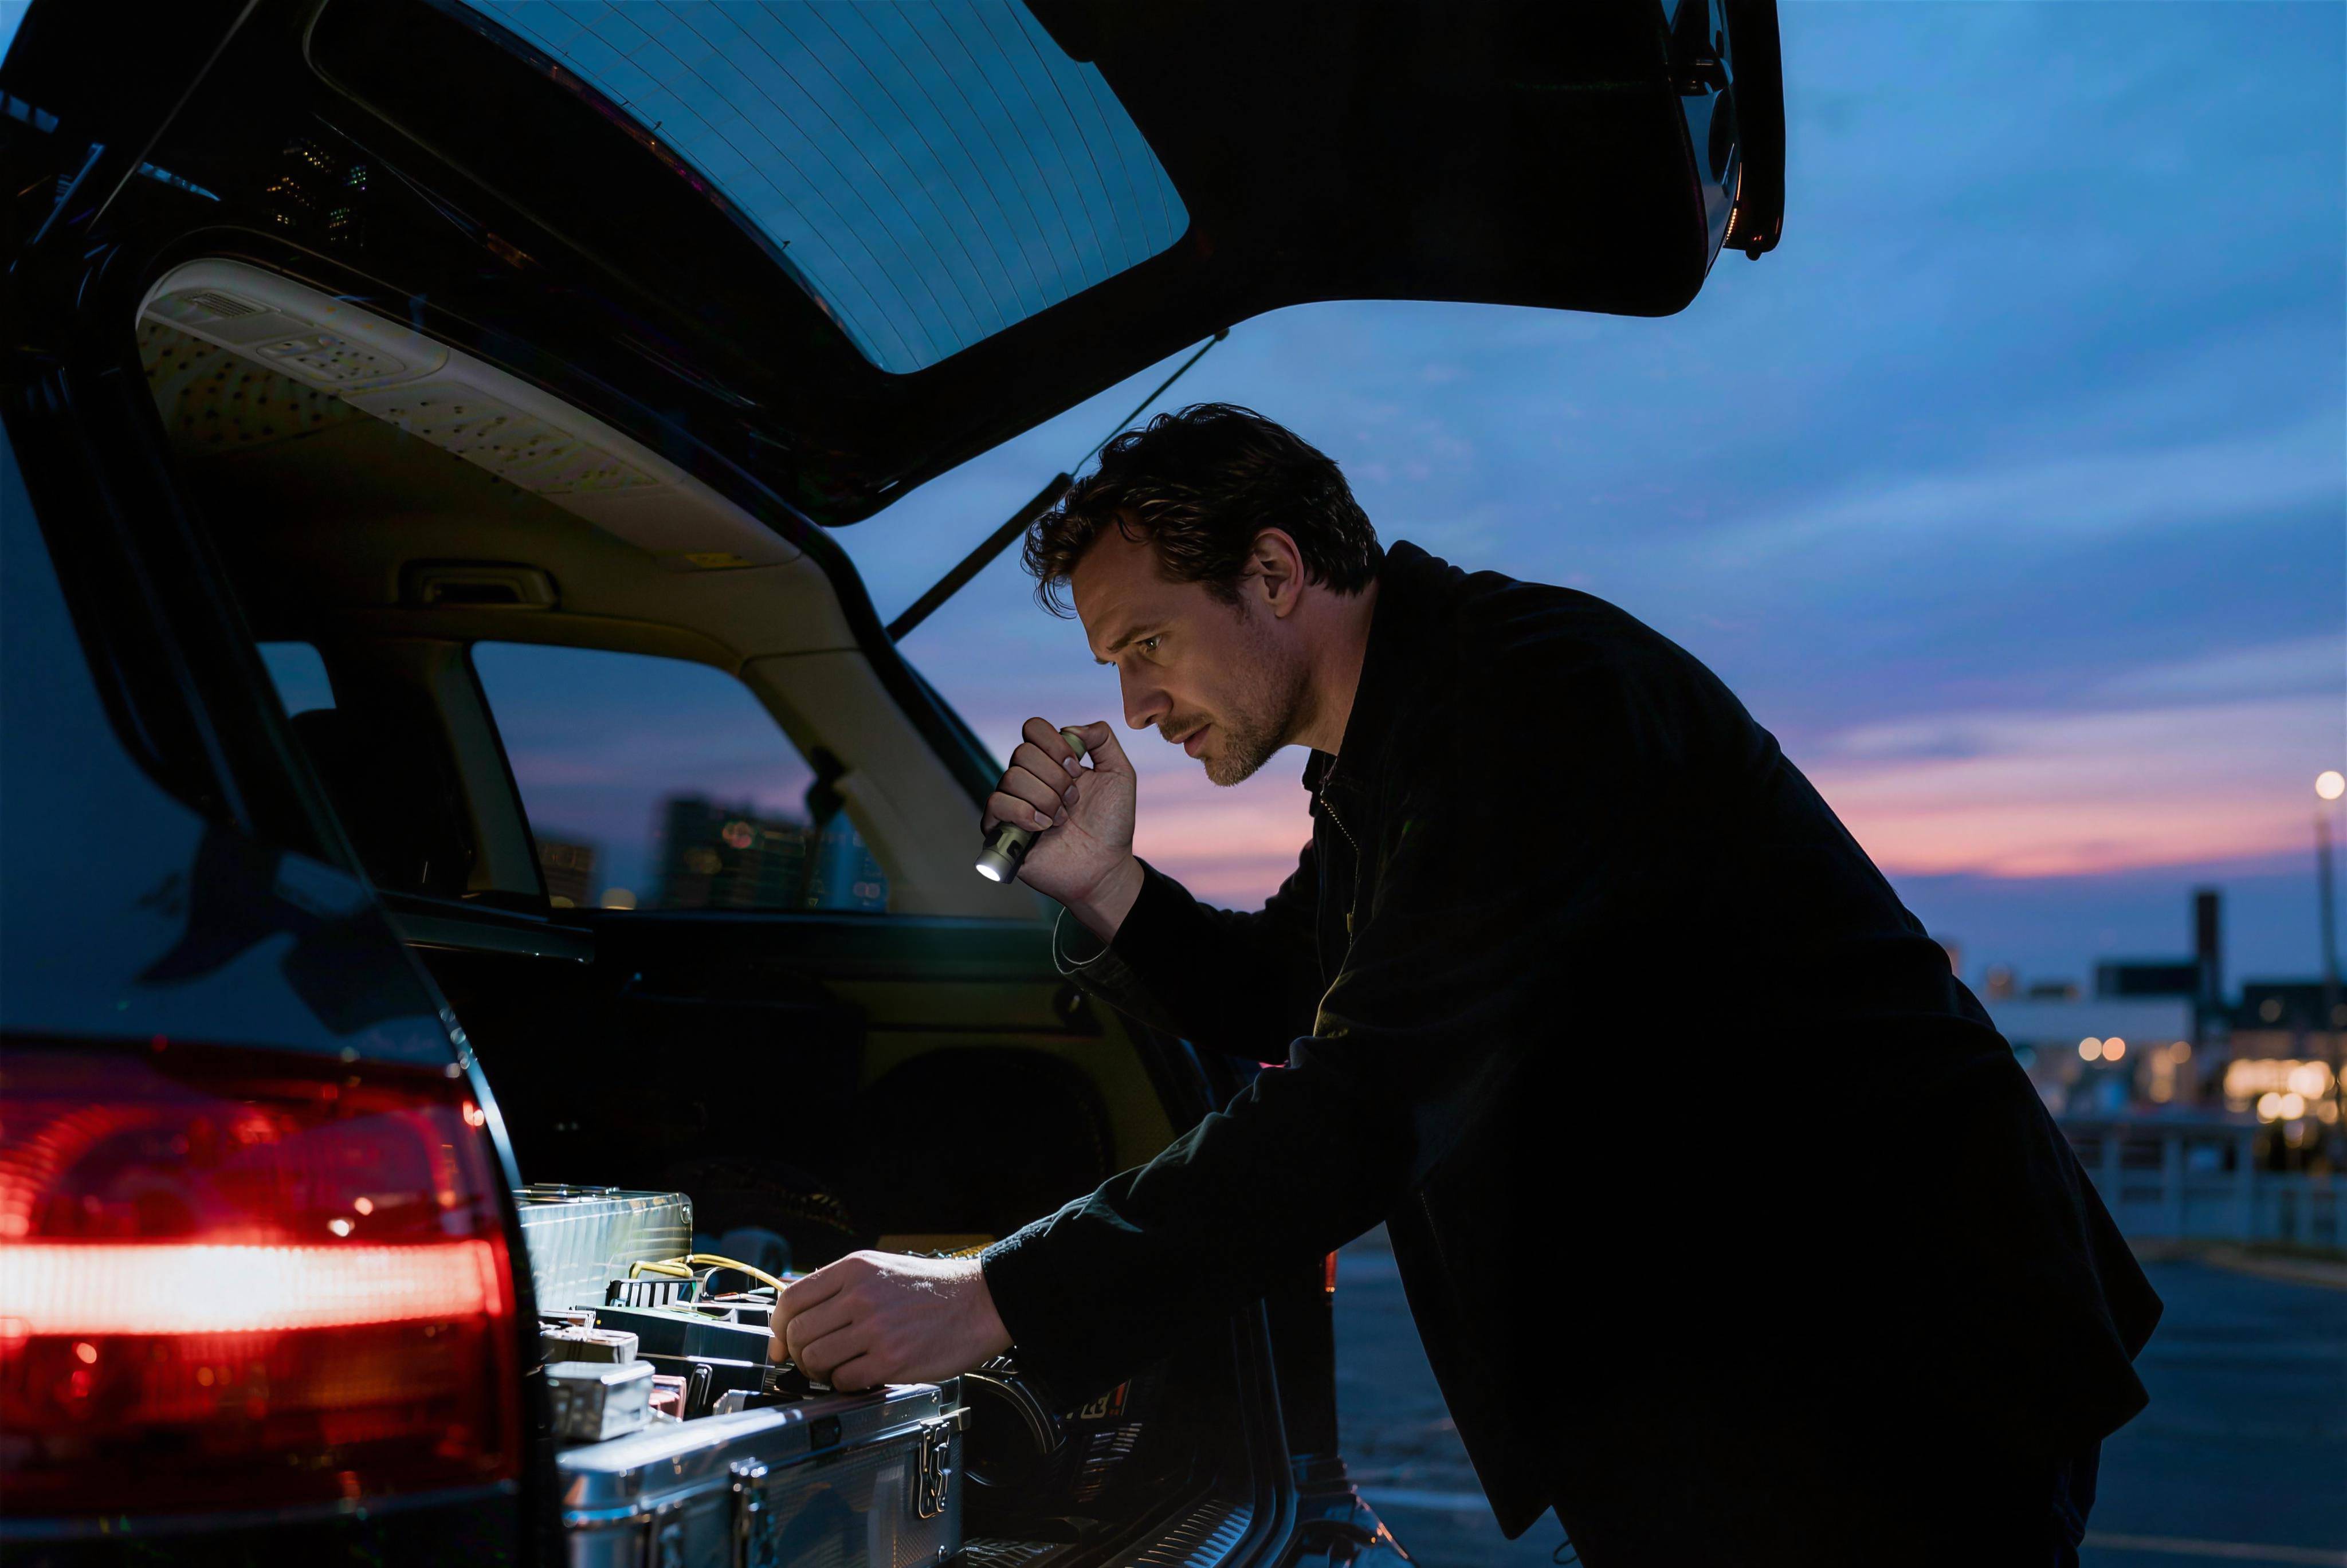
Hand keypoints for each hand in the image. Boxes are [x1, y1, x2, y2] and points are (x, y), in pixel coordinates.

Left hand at [771, 1251, 1012, 1390]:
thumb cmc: (931, 1289)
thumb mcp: (880, 1268)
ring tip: (839, 1368)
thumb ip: (836, 1285)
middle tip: (815, 1361)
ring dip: (820, 1372)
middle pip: (798, 1335)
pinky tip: (861, 1375)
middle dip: (799, 1355)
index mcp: (854, 1269)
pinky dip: (845, 1384)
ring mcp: (875, 1329)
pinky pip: (844, 1380)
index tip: (781, 1344)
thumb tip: (790, 1300)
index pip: (791, 1300)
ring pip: (815, 1360)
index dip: (778, 1328)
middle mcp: (860, 1296)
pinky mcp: (891, 1360)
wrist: (980, 1303)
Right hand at [983, 718, 1143, 939]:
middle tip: (1073, 801)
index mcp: (1052, 761)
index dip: (1055, 744)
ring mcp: (1014, 803)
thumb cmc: (1112, 823)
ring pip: (1011, 777)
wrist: (1105, 866)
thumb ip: (1103, 739)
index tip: (1078, 768)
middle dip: (1056, 778)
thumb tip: (1069, 728)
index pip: (1033, 729)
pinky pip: (996, 804)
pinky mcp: (1002, 828)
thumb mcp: (1119, 773)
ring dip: (1046, 799)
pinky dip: (1023, 813)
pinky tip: (1043, 827)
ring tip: (1062, 819)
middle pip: (1022, 752)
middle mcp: (1029, 778)